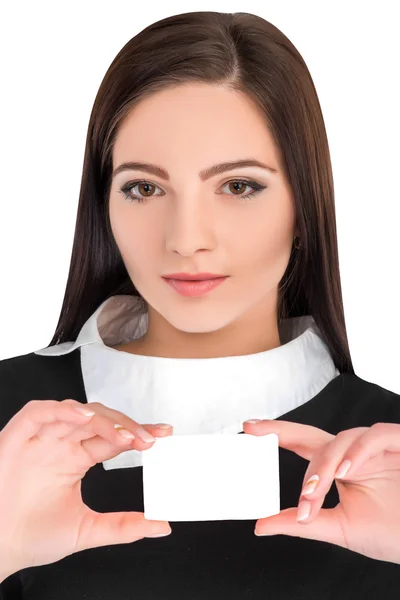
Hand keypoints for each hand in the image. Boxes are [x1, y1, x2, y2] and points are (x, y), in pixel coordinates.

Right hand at [0, 399, 172, 574]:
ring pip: (75, 412)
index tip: (163, 435)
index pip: (113, 438)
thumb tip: (161, 526)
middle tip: (148, 439)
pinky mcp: (19, 437)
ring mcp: (41, 438)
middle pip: (99, 421)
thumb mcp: (86, 530)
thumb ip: (124, 526)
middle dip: (126, 425)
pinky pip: (40, 412)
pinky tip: (84, 418)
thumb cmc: (33, 536)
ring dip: (102, 419)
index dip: (137, 433)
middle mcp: (62, 443)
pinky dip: (61, 410)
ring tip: (125, 435)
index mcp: (77, 459)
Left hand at [243, 419, 399, 564]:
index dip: (277, 434)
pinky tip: (345, 471)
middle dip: (283, 430)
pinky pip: (375, 436)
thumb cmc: (392, 531)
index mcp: (340, 467)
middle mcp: (354, 453)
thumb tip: (262, 525)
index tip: (248, 429)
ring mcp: (375, 447)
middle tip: (256, 432)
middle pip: (313, 434)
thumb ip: (303, 523)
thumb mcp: (340, 528)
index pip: (303, 446)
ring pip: (340, 440)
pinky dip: (358, 452)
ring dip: (323, 465)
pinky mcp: (398, 443)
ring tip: (315, 491)